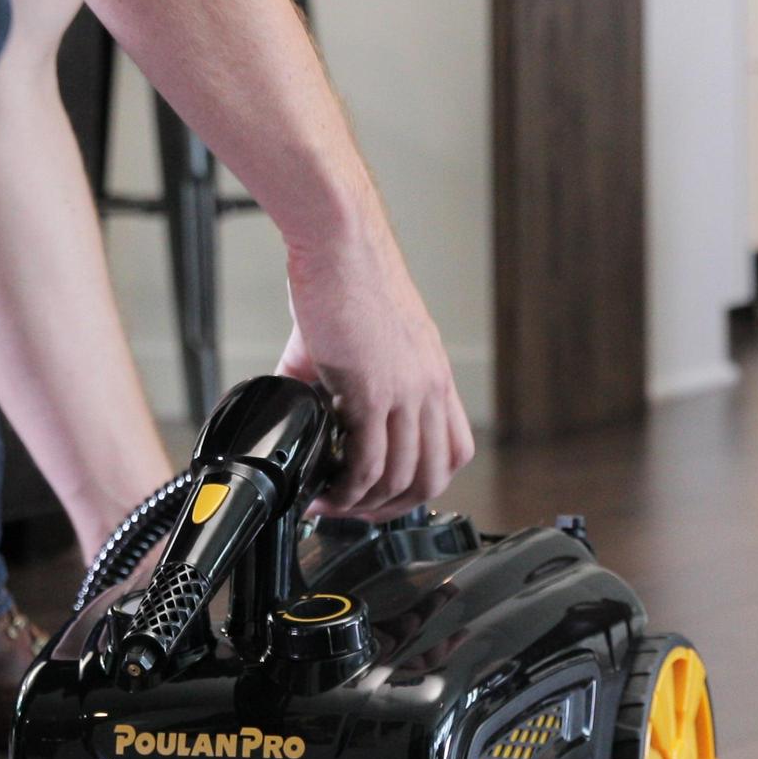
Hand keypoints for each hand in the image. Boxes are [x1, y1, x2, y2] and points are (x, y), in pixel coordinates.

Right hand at [277, 213, 474, 520]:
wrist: (338, 246)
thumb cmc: (345, 281)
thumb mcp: (361, 342)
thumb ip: (342, 384)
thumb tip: (304, 412)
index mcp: (434, 376)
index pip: (453, 451)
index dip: (421, 484)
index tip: (386, 494)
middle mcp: (429, 388)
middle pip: (431, 477)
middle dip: (392, 507)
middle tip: (356, 511)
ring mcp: (406, 392)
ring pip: (399, 477)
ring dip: (364, 504)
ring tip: (331, 505)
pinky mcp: (373, 391)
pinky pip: (367, 461)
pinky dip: (347, 488)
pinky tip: (326, 490)